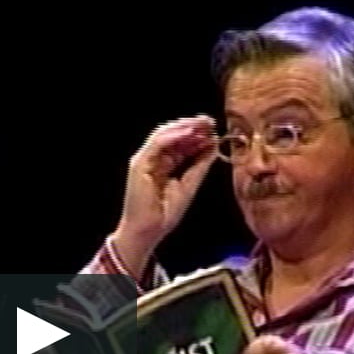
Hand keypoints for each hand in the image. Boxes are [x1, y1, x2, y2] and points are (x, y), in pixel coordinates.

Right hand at [114, 115, 218, 252]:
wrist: (148, 231)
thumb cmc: (165, 214)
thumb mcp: (189, 185)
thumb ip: (200, 165)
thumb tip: (213, 146)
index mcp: (163, 164)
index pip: (180, 143)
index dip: (196, 134)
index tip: (213, 129)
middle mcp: (152, 159)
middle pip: (171, 134)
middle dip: (191, 126)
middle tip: (210, 121)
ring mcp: (144, 160)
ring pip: (163, 134)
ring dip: (184, 127)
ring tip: (202, 123)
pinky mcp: (139, 164)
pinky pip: (157, 144)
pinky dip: (174, 136)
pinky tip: (189, 132)